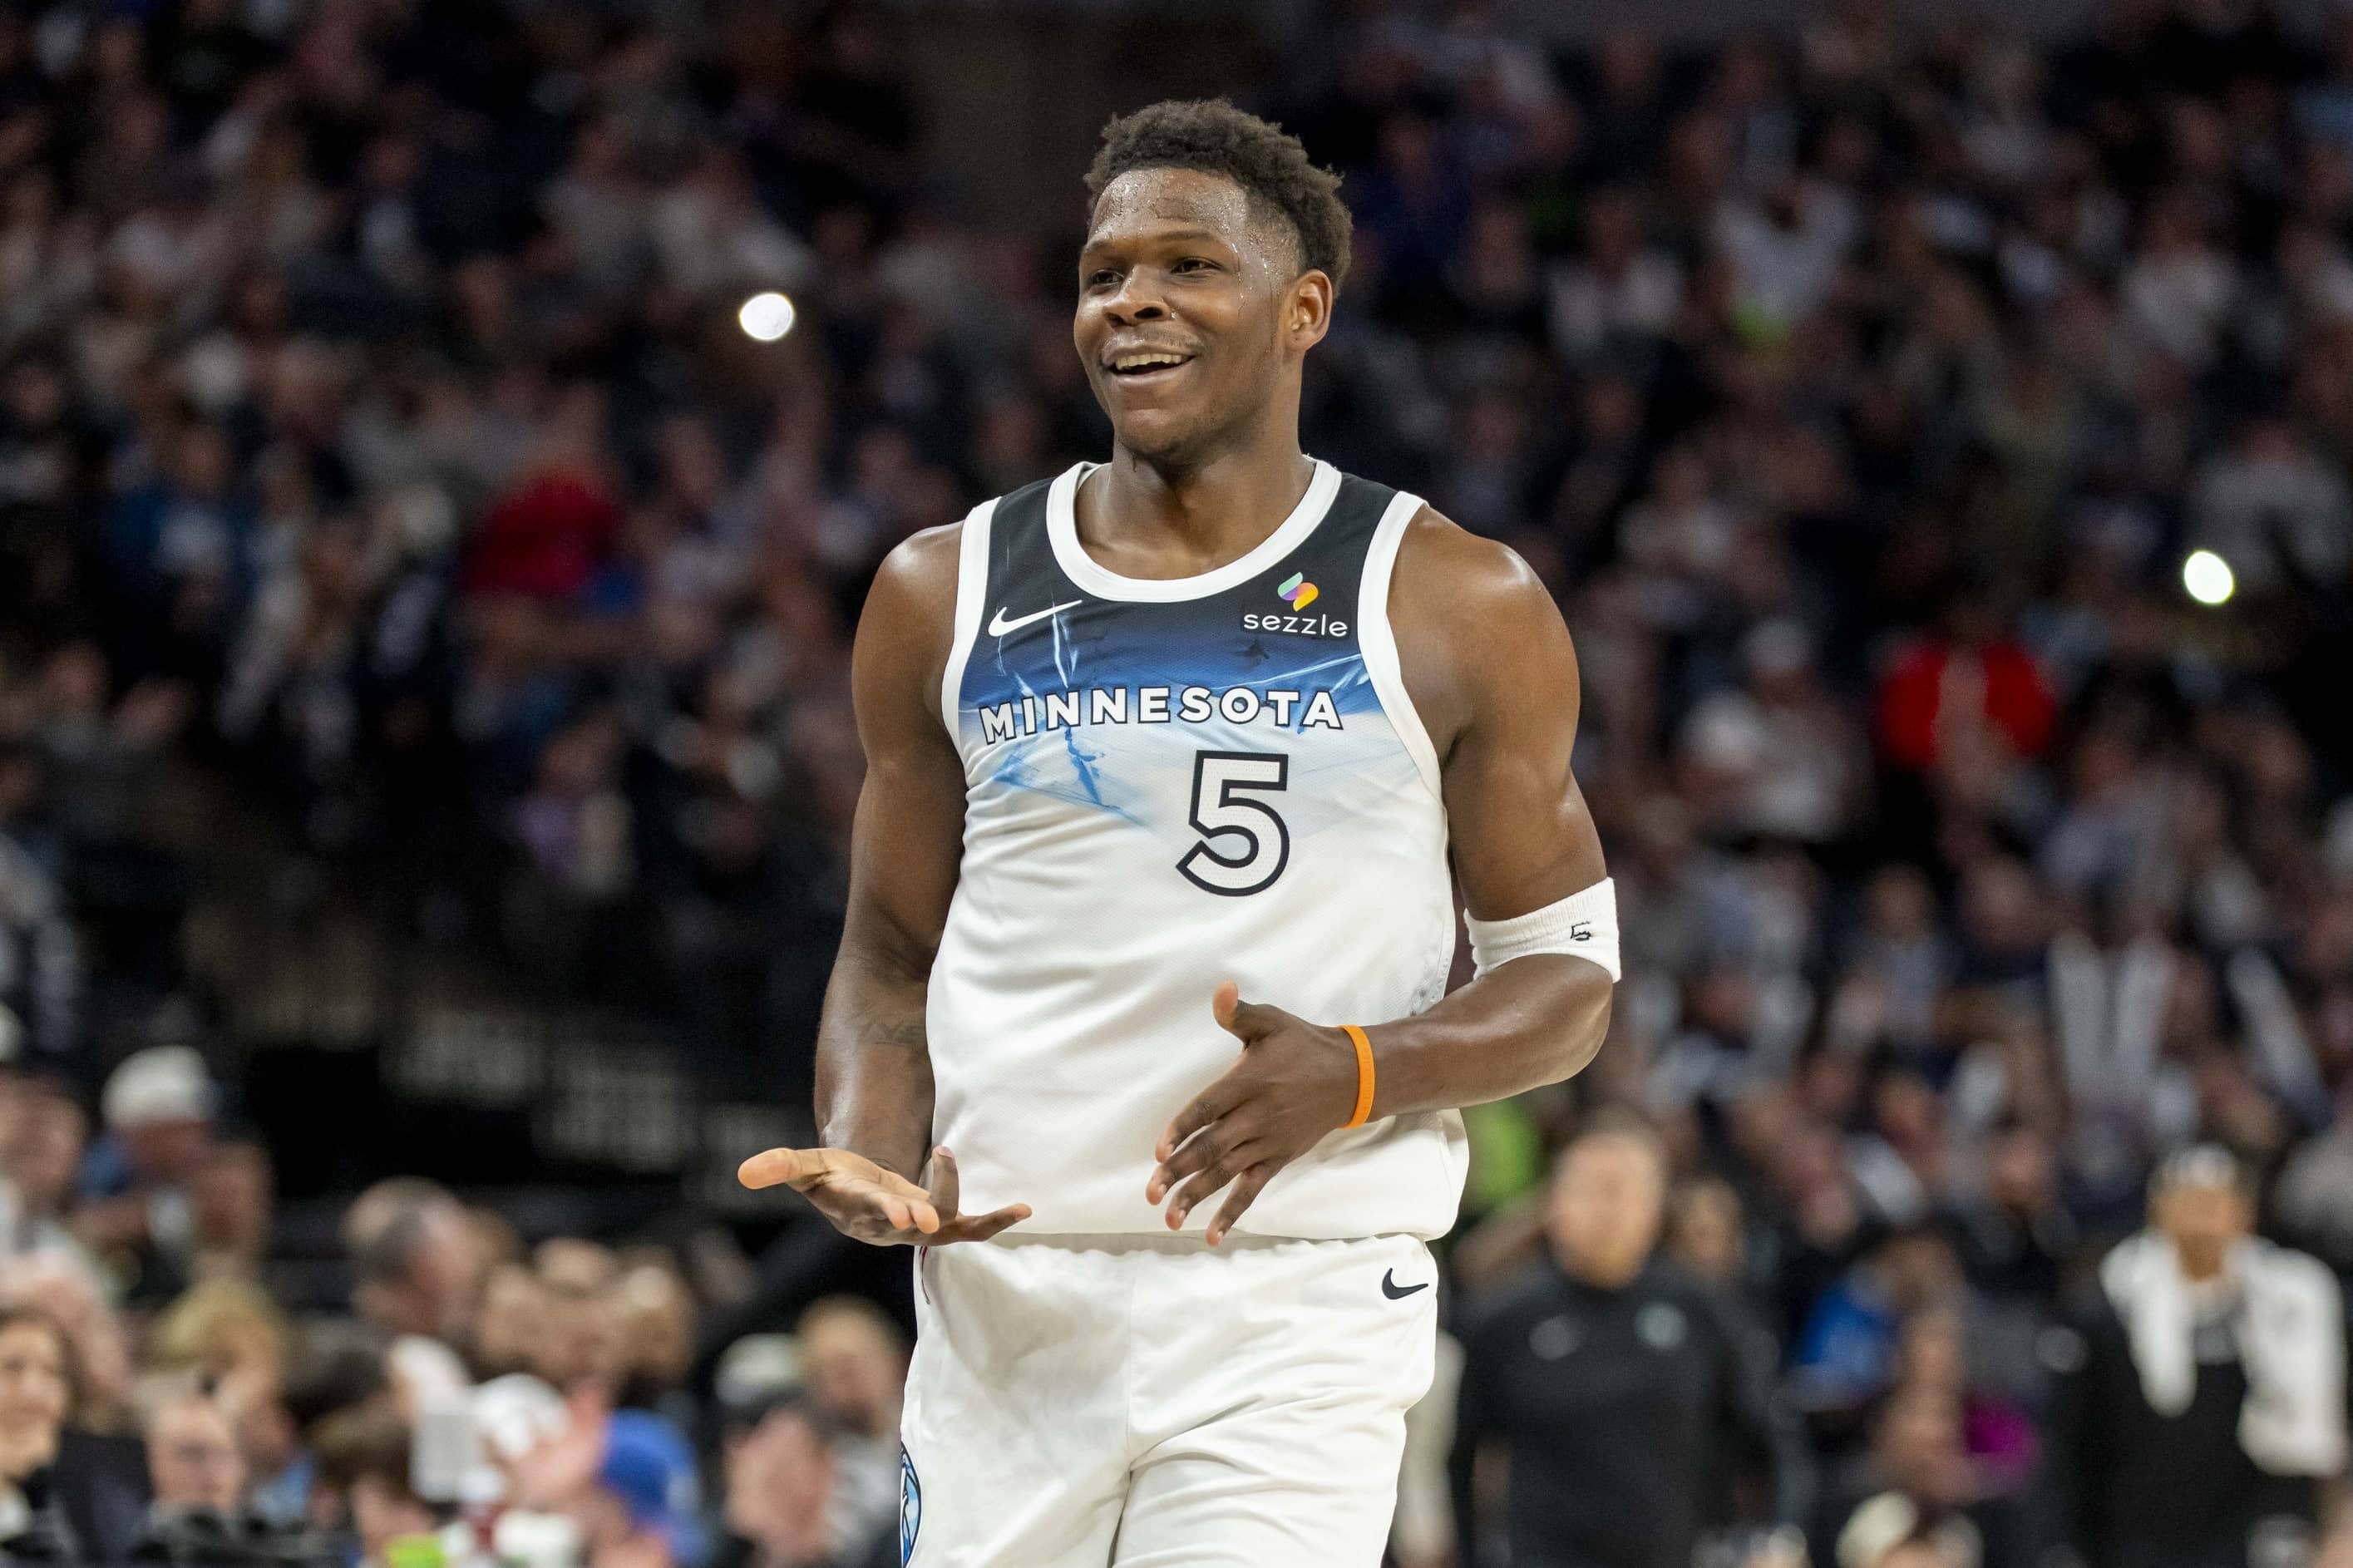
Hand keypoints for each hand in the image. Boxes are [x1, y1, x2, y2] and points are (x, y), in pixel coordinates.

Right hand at [737, 1144, 1029, 1246]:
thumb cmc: (833, 1179)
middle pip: (911, 1224)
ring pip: (945, 1223)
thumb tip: (743, 1172)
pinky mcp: (941, 1223)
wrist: (860, 1197)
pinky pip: (971, 1227)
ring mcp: (920, 1228)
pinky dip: (996, 1220)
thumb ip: (780, 1167)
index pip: (872, 1212)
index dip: (887, 1211)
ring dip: (959, 1199)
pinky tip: (1026, 1208)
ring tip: (965, 1165)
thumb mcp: (807, 1167)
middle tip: (930, 1210)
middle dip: (923, 1213)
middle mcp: (892, 1226)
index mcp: (859, 1211)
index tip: (902, 1211)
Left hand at [1146, 981, 1359, 1243]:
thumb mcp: (1271, 1022)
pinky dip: (1232, 1212)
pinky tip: (1212, 1236)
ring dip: (1197, 1196)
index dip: (1183, 1128)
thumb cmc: (1301, 1045)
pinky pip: (1252, 1189)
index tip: (1160, 1150)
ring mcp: (1268, 1141)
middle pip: (1212, 1147)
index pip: (1208, 1108)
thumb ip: (1238, 1012)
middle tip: (1150, 1192)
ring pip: (1227, 1173)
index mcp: (1248, 1081)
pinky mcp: (1278, 1158)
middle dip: (1179, 1171)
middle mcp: (1257, 1116)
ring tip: (1169, 1218)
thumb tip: (1221, 990)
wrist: (1350, 1077)